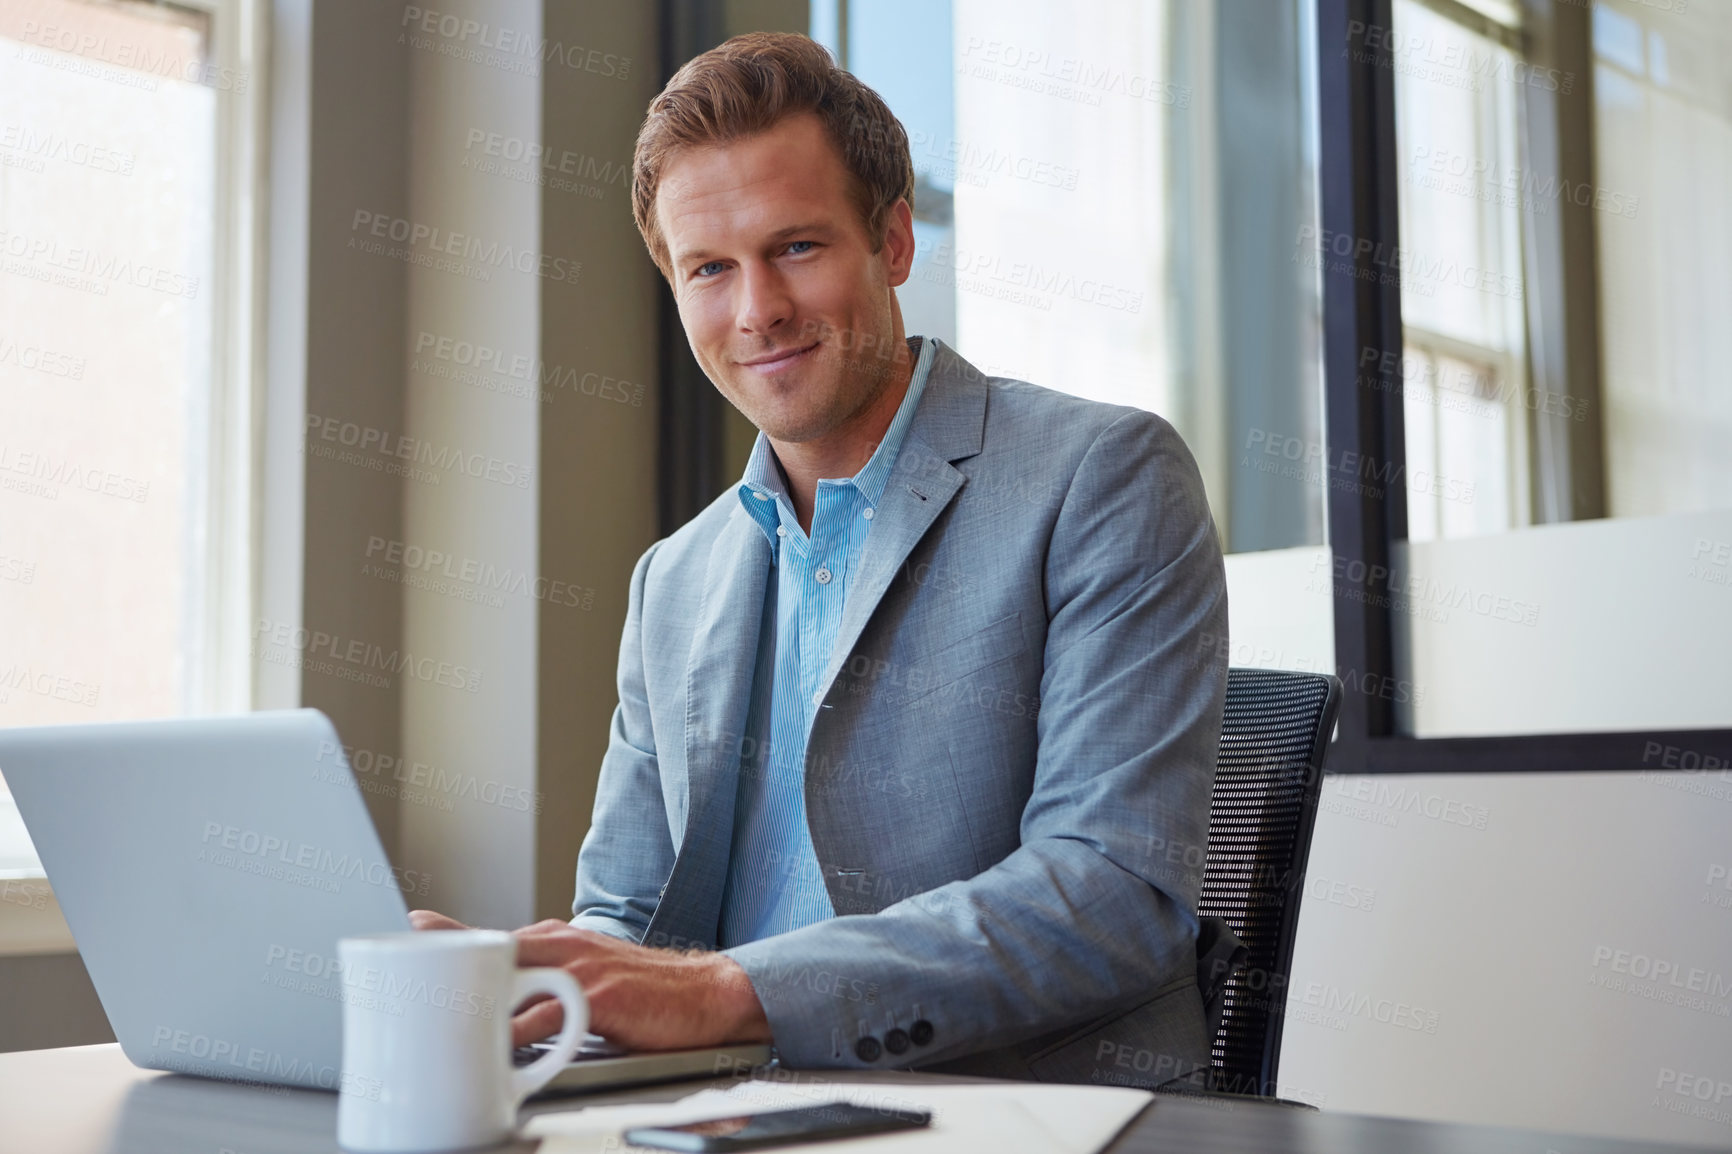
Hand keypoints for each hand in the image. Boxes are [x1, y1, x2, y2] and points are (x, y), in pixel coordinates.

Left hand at [409, 910, 770, 1050]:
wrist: (710, 993)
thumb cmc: (643, 992)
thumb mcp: (584, 977)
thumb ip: (536, 988)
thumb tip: (490, 1008)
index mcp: (549, 941)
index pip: (482, 937)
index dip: (439, 938)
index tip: (396, 933)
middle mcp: (556, 945)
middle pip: (481, 950)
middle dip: (437, 962)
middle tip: (395, 976)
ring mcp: (575, 967)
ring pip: (503, 983)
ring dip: (463, 1004)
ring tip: (424, 1020)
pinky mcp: (595, 996)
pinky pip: (540, 1019)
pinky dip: (508, 1037)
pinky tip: (486, 1051)